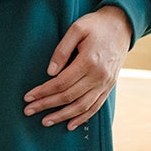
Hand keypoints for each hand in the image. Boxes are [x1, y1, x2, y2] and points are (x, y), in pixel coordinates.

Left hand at [23, 3, 132, 130]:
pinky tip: (70, 125)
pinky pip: (95, 107)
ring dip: (62, 116)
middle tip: (29, 111)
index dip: (43, 91)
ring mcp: (105, 83)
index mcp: (89, 61)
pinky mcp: (109, 87)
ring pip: (81, 106)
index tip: (28, 97)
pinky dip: (82, 118)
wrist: (122, 25)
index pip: (61, 83)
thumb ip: (62, 50)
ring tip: (46, 122)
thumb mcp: (77, 28)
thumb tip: (50, 72)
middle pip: (68, 97)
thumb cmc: (96, 25)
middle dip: (47, 105)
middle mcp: (98, 76)